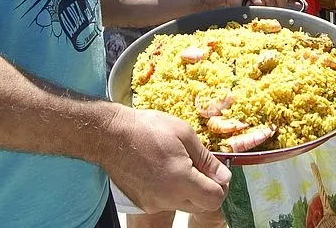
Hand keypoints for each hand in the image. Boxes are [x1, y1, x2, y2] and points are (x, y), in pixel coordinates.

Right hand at [101, 108, 230, 213]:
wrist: (111, 135)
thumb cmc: (147, 129)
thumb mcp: (184, 134)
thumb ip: (207, 159)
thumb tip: (224, 175)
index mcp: (181, 180)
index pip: (214, 199)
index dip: (221, 186)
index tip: (218, 173)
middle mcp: (168, 198)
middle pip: (201, 206)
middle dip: (206, 189)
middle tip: (199, 167)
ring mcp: (154, 203)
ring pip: (183, 204)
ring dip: (188, 190)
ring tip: (176, 164)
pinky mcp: (143, 203)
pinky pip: (166, 202)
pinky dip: (170, 191)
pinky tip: (161, 170)